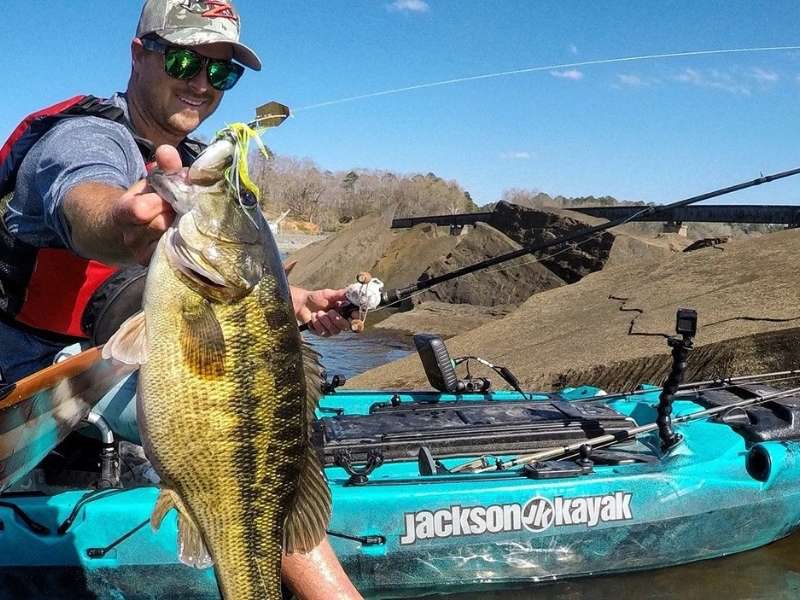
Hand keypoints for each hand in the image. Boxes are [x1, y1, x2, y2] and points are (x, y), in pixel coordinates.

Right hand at [111, 145, 181, 264]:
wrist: (131, 230)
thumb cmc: (148, 200)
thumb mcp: (154, 181)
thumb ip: (163, 167)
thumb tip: (167, 151)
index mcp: (123, 214)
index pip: (140, 210)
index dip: (160, 201)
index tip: (170, 195)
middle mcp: (131, 238)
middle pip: (161, 224)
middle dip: (176, 211)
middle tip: (186, 205)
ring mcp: (144, 255)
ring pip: (172, 238)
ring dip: (184, 225)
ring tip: (188, 216)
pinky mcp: (160, 263)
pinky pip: (179, 252)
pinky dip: (188, 239)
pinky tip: (192, 231)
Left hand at [290, 286, 350, 336]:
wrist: (302, 304)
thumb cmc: (317, 298)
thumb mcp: (329, 294)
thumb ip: (341, 294)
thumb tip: (353, 292)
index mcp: (345, 312)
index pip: (357, 319)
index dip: (356, 318)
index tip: (352, 314)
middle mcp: (341, 321)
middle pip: (346, 326)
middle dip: (336, 319)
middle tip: (329, 311)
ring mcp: (332, 328)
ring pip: (334, 330)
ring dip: (324, 320)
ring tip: (318, 312)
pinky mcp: (323, 333)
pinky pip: (323, 332)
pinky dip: (316, 323)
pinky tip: (313, 317)